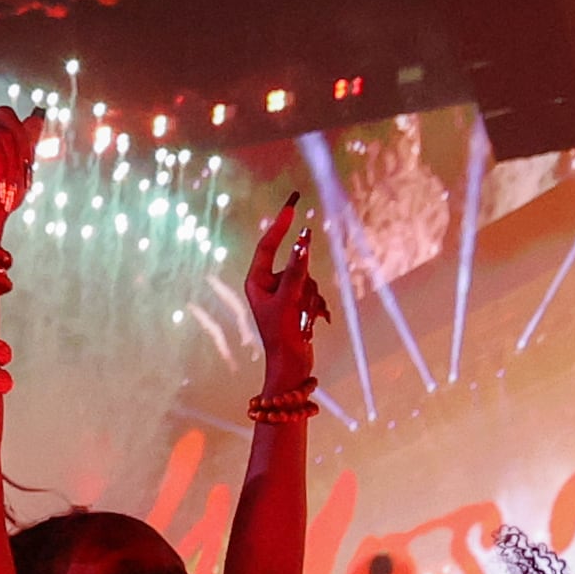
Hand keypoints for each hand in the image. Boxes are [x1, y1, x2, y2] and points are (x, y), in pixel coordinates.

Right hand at [0, 25, 44, 236]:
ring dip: (16, 159)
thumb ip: (25, 134)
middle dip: (21, 145)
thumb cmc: (2, 193)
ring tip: (9, 184)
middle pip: (6, 112)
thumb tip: (40, 110)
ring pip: (4, 126)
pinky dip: (7, 163)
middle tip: (16, 176)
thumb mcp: (20, 159)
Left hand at [244, 196, 328, 381]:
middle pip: (296, 267)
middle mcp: (268, 285)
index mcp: (256, 281)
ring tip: (307, 320)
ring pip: (309, 281)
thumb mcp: (289, 300)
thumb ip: (297, 270)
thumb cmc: (282, 335)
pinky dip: (318, 307)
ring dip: (313, 299)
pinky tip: (316, 323)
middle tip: (302, 307)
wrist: (291, 367)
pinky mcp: (297, 306)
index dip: (280, 225)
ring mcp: (283, 296)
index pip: (268, 244)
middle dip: (305, 285)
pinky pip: (315, 294)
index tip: (292, 206)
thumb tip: (303, 241)